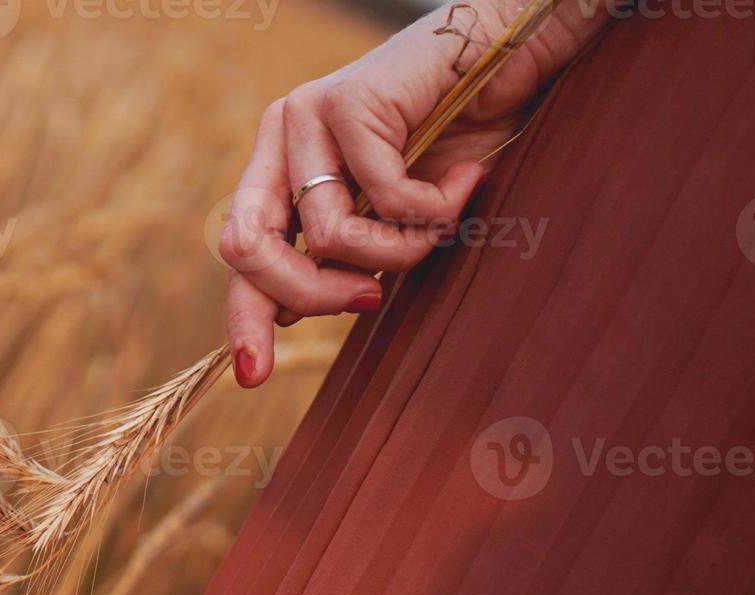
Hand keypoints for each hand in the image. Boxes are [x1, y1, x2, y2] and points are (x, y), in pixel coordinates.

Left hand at [218, 0, 607, 386]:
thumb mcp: (390, 218)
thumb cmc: (459, 140)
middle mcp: (281, 138)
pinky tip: (464, 180)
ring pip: (326, 236)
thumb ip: (338, 257)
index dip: (243, 318)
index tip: (253, 376)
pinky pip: (384, 199)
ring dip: (398, 250)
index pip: (240, 252)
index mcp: (279, 168)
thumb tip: (286, 313)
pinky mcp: (349, 100)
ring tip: (441, 220)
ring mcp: (308, 114)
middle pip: (250, 248)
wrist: (515, 58)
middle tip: (370, 300)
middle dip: (311, 294)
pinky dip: (435, 209)